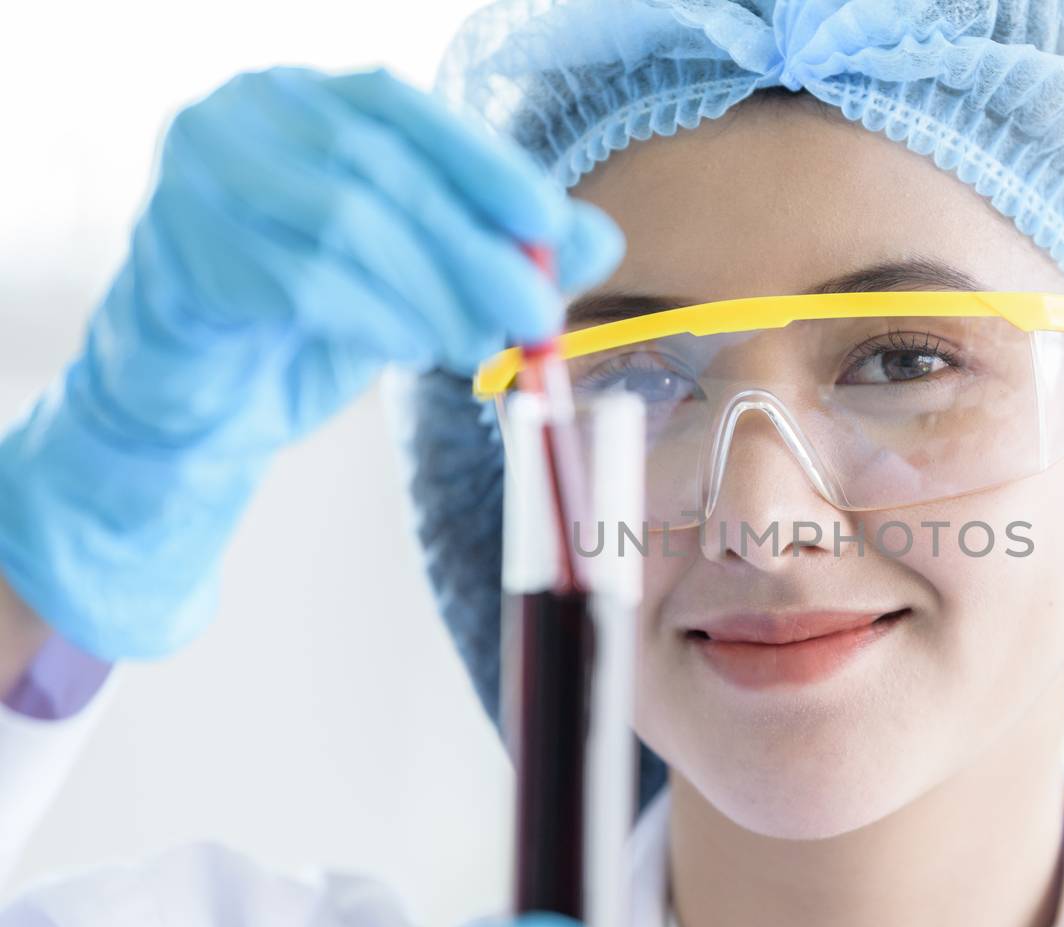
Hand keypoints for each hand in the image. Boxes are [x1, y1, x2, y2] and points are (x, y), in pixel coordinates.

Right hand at [0, 65, 620, 659]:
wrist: (203, 405)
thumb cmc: (315, 325)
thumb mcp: (419, 280)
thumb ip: (501, 249)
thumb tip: (599, 239)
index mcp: (303, 100)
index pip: (400, 108)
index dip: (483, 162)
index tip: (549, 220)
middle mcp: (243, 118)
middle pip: (380, 170)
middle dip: (474, 247)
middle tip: (537, 313)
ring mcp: (197, 180)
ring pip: (343, 223)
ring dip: (431, 292)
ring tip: (478, 345)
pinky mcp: (180, 255)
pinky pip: (296, 282)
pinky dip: (373, 319)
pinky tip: (409, 349)